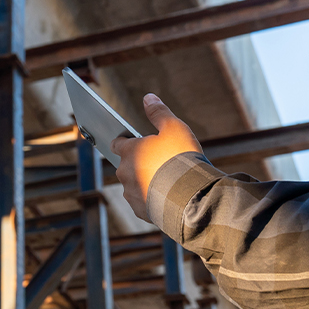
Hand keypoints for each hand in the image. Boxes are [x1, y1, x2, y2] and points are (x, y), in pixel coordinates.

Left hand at [111, 93, 202, 221]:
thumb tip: (148, 98)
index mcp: (129, 151)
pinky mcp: (140, 210)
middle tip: (160, 161)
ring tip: (165, 180)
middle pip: (126, 164)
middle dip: (139, 162)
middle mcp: (124, 172)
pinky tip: (166, 195)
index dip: (127, 140)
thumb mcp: (174, 128)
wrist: (191, 195)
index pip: (118, 142)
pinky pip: (142, 202)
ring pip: (133, 184)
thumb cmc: (182, 158)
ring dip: (144, 181)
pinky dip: (151, 198)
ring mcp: (130, 193)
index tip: (136, 140)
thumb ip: (159, 112)